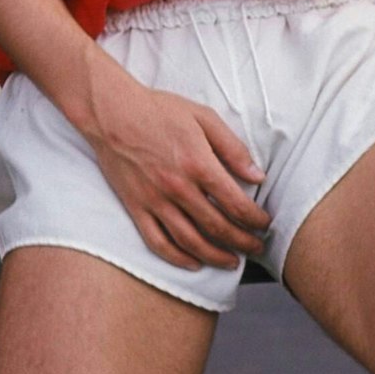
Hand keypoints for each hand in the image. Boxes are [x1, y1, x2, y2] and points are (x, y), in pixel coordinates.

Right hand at [84, 69, 268, 271]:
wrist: (110, 112)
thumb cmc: (158, 110)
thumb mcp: (203, 117)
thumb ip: (233, 148)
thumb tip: (257, 176)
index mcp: (198, 164)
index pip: (236, 204)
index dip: (255, 219)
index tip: (264, 224)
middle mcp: (178, 188)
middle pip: (217, 227)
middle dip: (242, 242)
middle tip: (256, 247)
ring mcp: (154, 200)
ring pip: (190, 241)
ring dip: (215, 257)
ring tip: (231, 262)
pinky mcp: (135, 207)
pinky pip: (157, 241)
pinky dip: (177, 258)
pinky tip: (193, 262)